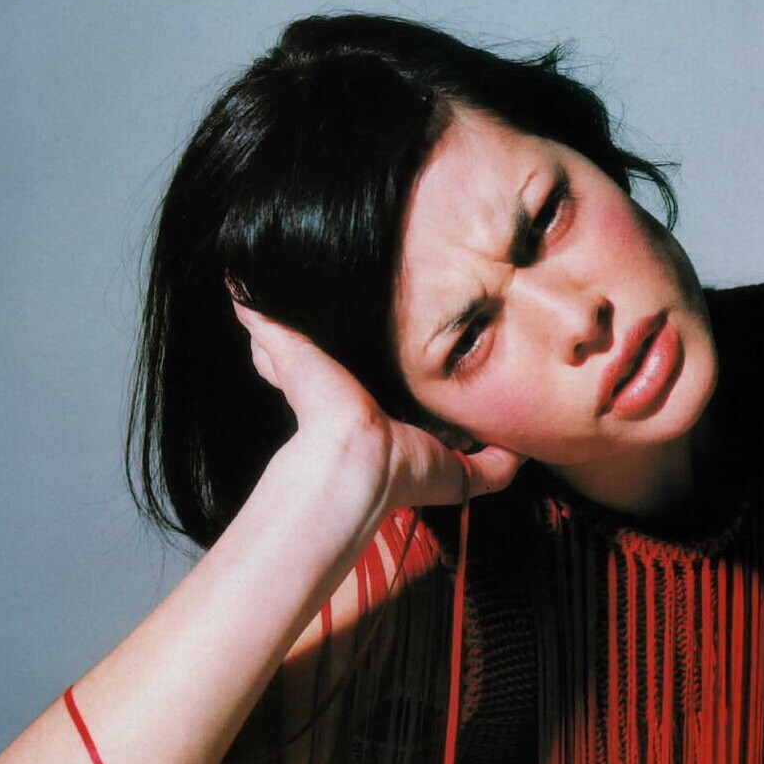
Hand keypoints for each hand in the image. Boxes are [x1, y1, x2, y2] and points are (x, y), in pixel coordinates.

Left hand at [231, 297, 524, 508]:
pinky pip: (492, 472)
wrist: (352, 459)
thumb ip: (269, 327)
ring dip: (486, 426)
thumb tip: (237, 288)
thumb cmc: (322, 409)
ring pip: (467, 444)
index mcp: (369, 407)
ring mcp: (432, 458)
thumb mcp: (290, 356)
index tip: (420, 345)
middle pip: (433, 416)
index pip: (386, 389)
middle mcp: (403, 433)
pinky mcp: (456, 475)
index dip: (399, 374)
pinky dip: (509, 460)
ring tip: (512, 392)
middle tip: (476, 363)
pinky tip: (525, 439)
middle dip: (453, 398)